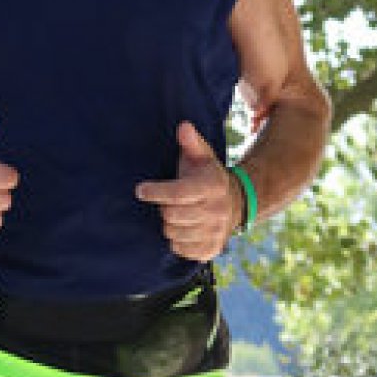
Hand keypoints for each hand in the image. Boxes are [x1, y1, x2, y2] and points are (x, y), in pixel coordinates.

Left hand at [135, 121, 239, 261]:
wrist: (236, 203)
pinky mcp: (210, 250)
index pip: (178, 193)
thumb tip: (183, 127)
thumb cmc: (208, 177)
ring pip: (173, 233)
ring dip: (169, 224)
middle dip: (163, 207)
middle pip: (171, 216)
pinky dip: (176, 239)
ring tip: (177, 214)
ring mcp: (215, 233)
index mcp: (212, 186)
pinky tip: (183, 227)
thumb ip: (191, 142)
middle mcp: (217, 211)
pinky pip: (180, 249)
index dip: (156, 192)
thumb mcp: (202, 156)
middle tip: (166, 202)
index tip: (140, 190)